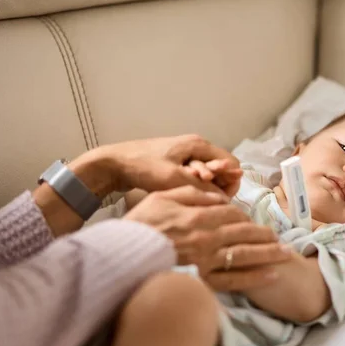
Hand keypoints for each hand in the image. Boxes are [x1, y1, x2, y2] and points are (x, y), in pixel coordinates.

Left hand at [70, 135, 241, 196]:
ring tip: (185, 191)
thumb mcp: (174, 178)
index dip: (229, 182)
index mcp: (199, 144)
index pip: (232, 164)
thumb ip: (202, 188)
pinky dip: (191, 187)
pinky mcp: (176, 166)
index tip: (217, 195)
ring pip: (208, 177)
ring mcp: (186, 157)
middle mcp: (196, 148)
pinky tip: (179, 191)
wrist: (113, 164)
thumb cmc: (143, 167)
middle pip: (222, 171)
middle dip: (215, 185)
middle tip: (199, 194)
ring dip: (202, 187)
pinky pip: (194, 179)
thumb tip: (223, 201)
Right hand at [124, 186, 292, 290]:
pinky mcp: (204, 281)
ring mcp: (208, 260)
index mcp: (199, 215)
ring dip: (269, 253)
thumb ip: (190, 193)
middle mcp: (208, 237)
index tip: (250, 219)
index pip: (230, 213)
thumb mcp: (161, 197)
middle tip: (280, 237)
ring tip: (285, 253)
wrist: (124, 256)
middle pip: (244, 233)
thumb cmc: (139, 225)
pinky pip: (236, 280)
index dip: (244, 215)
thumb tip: (216, 195)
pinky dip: (256, 277)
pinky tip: (272, 274)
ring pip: (246, 254)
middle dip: (264, 234)